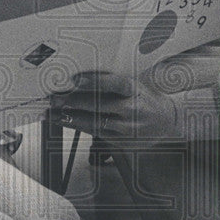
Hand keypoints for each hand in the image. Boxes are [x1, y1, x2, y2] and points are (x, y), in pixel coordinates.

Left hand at [50, 71, 178, 141]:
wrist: (166, 121)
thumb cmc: (144, 98)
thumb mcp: (133, 84)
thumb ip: (110, 81)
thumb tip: (80, 77)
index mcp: (135, 89)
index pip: (115, 84)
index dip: (94, 82)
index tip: (75, 80)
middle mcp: (133, 109)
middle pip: (100, 106)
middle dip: (74, 102)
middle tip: (54, 99)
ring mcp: (128, 128)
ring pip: (95, 123)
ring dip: (71, 119)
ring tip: (53, 114)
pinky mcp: (123, 142)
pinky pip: (98, 134)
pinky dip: (80, 128)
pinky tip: (67, 123)